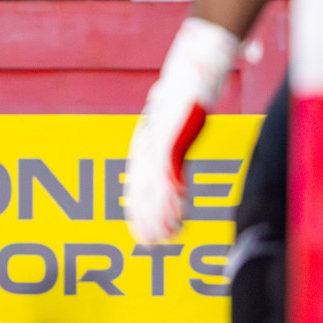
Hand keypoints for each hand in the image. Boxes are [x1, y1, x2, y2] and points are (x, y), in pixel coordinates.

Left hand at [123, 18, 238, 242]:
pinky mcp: (173, 141)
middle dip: (145, 219)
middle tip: (148, 245)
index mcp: (143, 148)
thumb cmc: (180, 101)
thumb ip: (168, 146)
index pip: (135, 187)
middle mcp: (146, 150)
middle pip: (142, 192)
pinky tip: (181, 213)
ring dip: (160, 215)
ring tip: (164, 237)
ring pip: (155, 188)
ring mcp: (159, 146)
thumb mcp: (170, 127)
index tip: (140, 232)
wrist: (187, 77)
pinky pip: (172, 173)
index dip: (137, 211)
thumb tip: (167, 158)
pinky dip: (175, 194)